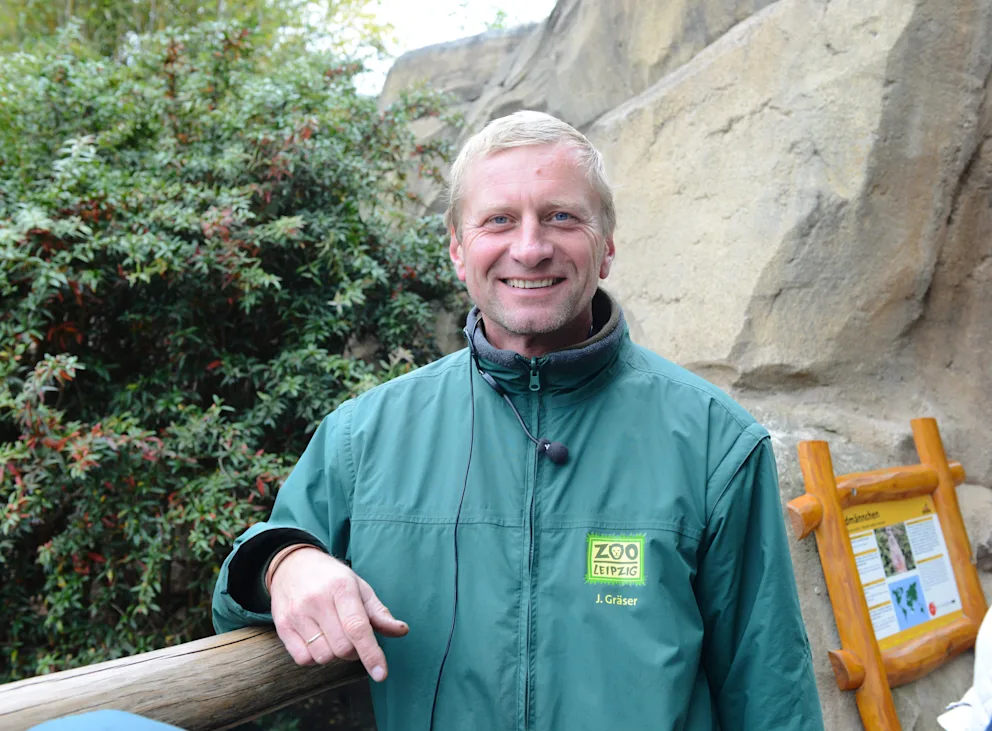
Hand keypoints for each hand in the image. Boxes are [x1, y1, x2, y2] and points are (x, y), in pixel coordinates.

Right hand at [269, 547, 407, 680]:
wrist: (292, 565)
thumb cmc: (332, 579)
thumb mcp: (359, 587)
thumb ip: (379, 613)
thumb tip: (401, 631)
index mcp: (341, 587)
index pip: (357, 628)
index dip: (371, 653)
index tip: (381, 674)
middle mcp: (317, 600)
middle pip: (343, 648)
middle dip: (353, 651)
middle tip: (351, 637)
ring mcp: (297, 613)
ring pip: (323, 657)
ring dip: (333, 654)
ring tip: (332, 634)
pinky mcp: (282, 625)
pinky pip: (303, 659)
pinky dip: (314, 656)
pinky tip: (316, 638)